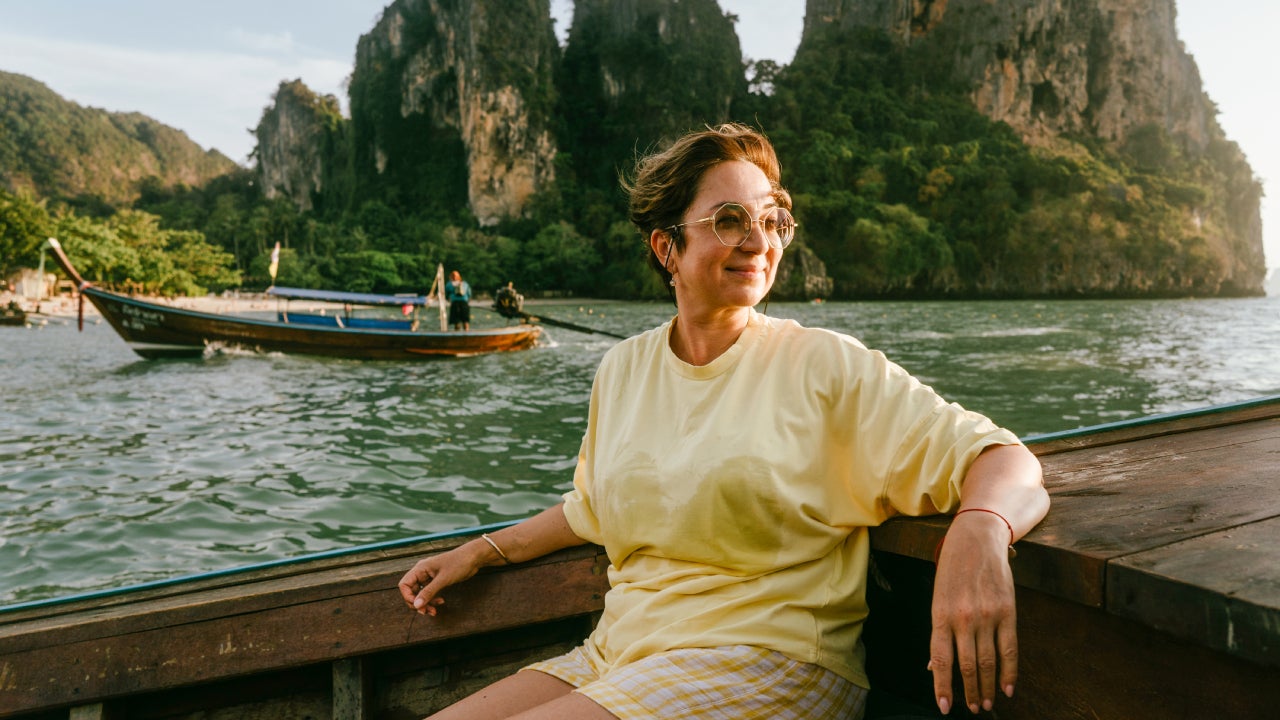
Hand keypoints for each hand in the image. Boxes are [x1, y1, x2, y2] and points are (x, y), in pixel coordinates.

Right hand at [397, 543, 486, 615]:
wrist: (473, 557)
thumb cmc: (458, 563)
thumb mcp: (443, 579)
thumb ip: (429, 592)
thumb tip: (416, 605)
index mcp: (420, 568)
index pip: (404, 584)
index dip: (408, 597)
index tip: (417, 606)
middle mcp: (422, 572)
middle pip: (412, 591)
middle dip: (418, 603)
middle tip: (426, 612)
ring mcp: (429, 577)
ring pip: (421, 594)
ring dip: (426, 603)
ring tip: (434, 611)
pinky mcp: (437, 581)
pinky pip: (429, 593)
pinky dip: (433, 599)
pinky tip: (441, 602)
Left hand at [928, 512, 1018, 714]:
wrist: (977, 538)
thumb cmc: (952, 569)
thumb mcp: (938, 597)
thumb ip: (939, 632)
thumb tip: (933, 666)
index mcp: (940, 615)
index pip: (940, 660)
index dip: (942, 686)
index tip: (945, 707)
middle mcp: (963, 618)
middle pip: (966, 665)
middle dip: (969, 692)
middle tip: (973, 708)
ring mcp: (986, 616)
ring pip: (987, 662)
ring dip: (987, 687)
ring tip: (987, 703)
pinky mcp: (1007, 612)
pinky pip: (1010, 649)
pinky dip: (1009, 672)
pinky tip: (1008, 688)